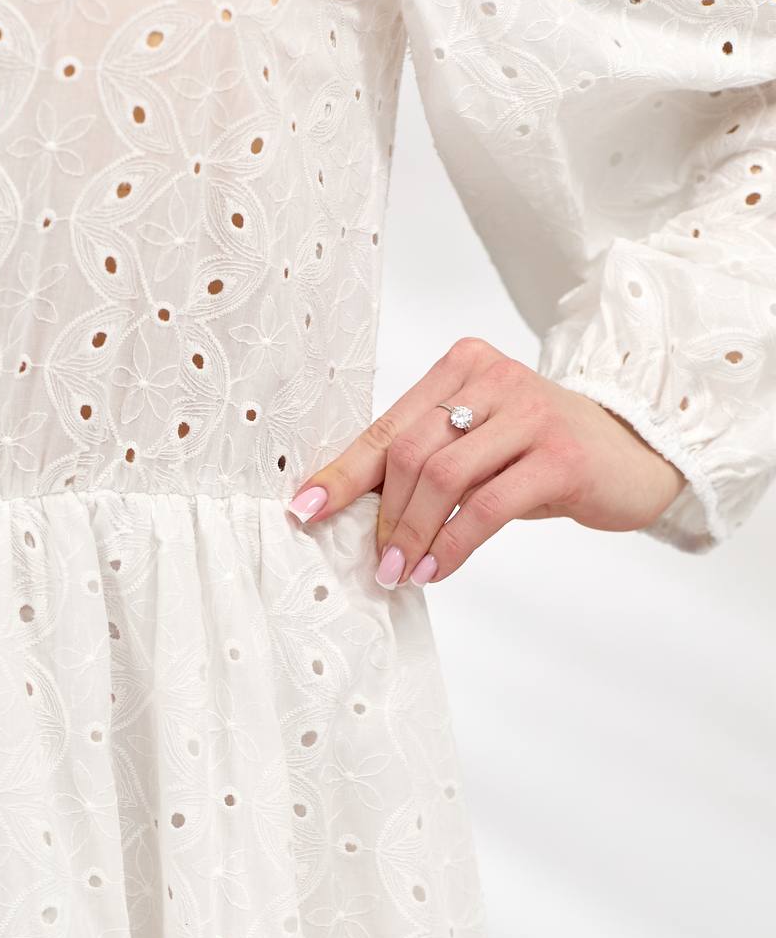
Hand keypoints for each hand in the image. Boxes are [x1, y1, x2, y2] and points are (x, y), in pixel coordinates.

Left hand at [284, 337, 685, 586]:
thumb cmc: (540, 454)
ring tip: (400, 572)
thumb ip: (425, 461)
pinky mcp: (559, 456)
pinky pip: (486, 507)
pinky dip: (451, 545)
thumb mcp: (478, 445)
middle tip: (376, 563)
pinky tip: (437, 569)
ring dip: (412, 535)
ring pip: (442, 477)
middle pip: (409, 452)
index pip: (388, 425)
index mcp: (463, 366)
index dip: (342, 472)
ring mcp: (530, 412)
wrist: (633, 455)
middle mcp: (494, 377)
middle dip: (384, 516)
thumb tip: (349, 509)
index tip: (305, 509)